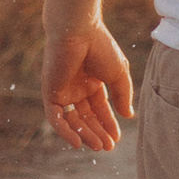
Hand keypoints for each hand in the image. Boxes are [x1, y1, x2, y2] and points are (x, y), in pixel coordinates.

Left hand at [40, 20, 133, 153]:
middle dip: (98, 132)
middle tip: (108, 147)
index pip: (99, 107)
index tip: (117, 137)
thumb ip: (122, 94)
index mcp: (92, 80)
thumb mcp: (118, 73)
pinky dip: (65, 131)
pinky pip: (55, 117)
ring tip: (98, 146)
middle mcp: (76, 87)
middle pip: (86, 116)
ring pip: (72, 120)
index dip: (108, 123)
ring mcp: (63, 90)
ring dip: (85, 134)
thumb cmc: (100, 47)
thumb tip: (127, 116)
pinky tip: (78, 142)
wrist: (78, 31)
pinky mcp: (50, 92)